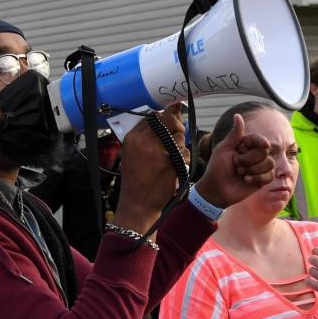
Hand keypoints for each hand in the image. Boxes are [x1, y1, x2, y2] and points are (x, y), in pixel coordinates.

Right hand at [112, 104, 185, 232]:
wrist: (138, 203)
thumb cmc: (136, 179)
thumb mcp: (132, 152)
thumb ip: (146, 134)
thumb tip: (168, 115)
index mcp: (133, 138)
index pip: (154, 116)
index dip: (167, 116)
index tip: (173, 119)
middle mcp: (144, 141)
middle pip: (169, 121)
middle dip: (177, 126)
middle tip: (178, 134)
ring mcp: (158, 151)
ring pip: (180, 137)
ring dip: (180, 146)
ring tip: (171, 159)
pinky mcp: (171, 162)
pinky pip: (185, 152)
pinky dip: (184, 159)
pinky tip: (174, 168)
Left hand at [193, 113, 273, 207]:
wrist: (216, 190)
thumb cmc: (216, 168)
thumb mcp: (223, 149)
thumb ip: (234, 134)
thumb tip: (237, 115)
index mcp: (244, 145)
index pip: (259, 139)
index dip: (262, 141)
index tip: (264, 145)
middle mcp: (254, 154)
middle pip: (265, 152)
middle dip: (249, 160)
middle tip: (236, 165)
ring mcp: (259, 167)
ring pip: (269, 163)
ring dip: (253, 170)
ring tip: (240, 174)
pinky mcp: (262, 179)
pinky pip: (269, 176)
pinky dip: (257, 179)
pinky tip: (246, 181)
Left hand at [305, 247, 317, 304]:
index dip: (316, 250)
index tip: (314, 251)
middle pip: (314, 260)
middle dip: (311, 259)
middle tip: (312, 261)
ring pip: (311, 270)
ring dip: (311, 270)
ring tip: (314, 272)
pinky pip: (309, 281)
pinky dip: (307, 280)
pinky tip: (310, 280)